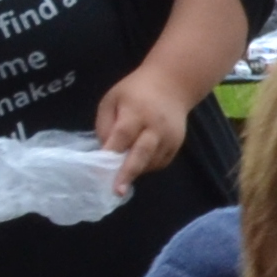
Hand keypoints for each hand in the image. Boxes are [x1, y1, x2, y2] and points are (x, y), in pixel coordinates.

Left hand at [92, 71, 195, 194]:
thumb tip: (105, 152)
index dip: (110, 152)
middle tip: (117, 191)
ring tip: (123, 172)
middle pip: (141, 153)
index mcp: (136, 112)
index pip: (122, 135)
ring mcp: (169, 137)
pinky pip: (160, 162)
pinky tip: (138, 160)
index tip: (98, 169)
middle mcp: (155, 126)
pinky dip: (147, 166)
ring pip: (151, 162)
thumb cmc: (134, 91)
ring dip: (135, 170)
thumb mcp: (112, 100)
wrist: (172, 85)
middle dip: (127, 173)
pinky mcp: (177, 145)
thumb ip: (105, 125)